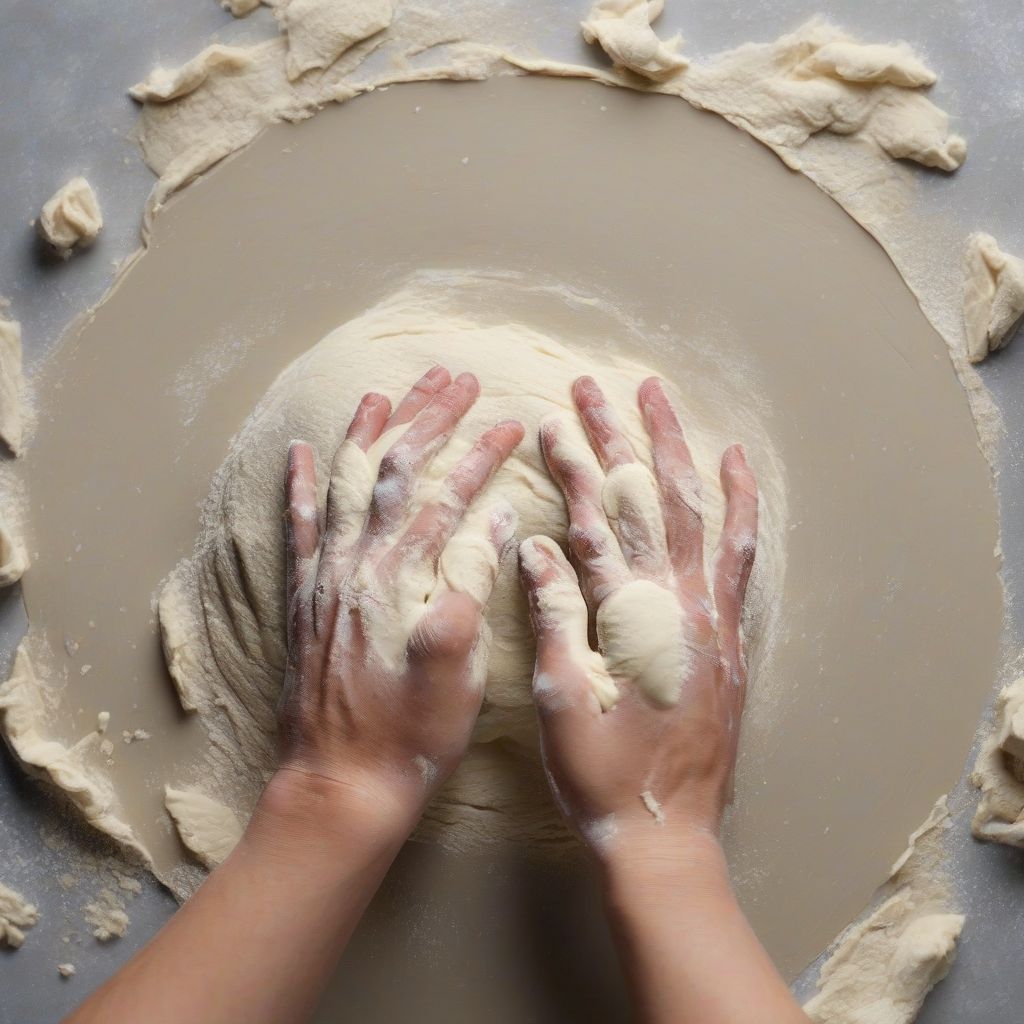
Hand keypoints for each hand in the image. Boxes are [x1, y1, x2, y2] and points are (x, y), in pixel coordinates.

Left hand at [275, 366, 523, 832]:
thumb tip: (494, 519)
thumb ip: (470, 585)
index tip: (510, 421)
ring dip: (366, 432)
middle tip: (456, 378)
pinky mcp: (307, 598)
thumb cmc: (411, 733)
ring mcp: (326, 578)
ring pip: (344, 484)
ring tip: (385, 390)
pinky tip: (304, 451)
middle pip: (392, 470)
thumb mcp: (459, 666)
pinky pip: (298, 527)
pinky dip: (300, 485)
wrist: (341, 783)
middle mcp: (356, 565)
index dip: (481, 454)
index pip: (445, 496)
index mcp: (401, 579)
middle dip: (427, 418)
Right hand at [519, 375, 757, 860]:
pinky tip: (733, 466)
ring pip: (697, 512)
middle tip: (596, 387)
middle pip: (646, 501)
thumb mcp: (561, 701)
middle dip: (618, 438)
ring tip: (659, 399)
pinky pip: (741, 554)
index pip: (595, 525)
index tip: (552, 421)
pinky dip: (739, 504)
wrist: (666, 832)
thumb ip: (555, 618)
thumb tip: (538, 546)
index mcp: (628, 618)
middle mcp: (678, 604)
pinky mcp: (729, 632)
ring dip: (676, 450)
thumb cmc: (602, 775)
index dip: (571, 470)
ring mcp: (711, 615)